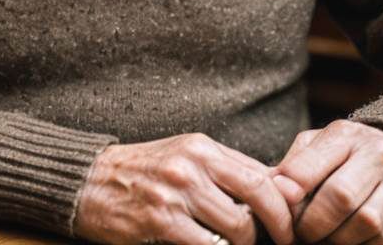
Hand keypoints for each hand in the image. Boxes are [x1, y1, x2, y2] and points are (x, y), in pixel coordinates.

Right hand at [74, 133, 299, 244]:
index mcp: (202, 147)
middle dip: (276, 227)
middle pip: (258, 198)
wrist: (90, 182)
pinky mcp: (161, 221)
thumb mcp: (186, 156)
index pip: (261, 175)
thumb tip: (276, 187)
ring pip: (237, 228)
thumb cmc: (144, 171)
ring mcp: (176, 193)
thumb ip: (227, 169)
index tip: (292, 225)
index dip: (284, 205)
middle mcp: (192, 165)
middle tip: (280, 242)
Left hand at [271, 120, 382, 243]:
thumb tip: (275, 187)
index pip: (314, 161)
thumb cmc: (344, 155)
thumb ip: (295, 164)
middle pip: (341, 196)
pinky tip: (348, 242)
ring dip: (337, 239)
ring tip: (322, 238)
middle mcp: (378, 154)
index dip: (294, 188)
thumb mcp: (317, 147)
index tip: (281, 203)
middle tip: (301, 233)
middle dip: (314, 222)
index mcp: (347, 134)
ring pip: (365, 222)